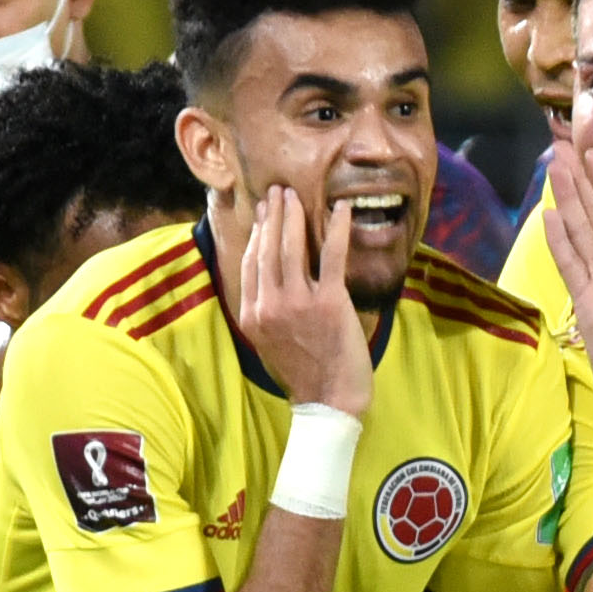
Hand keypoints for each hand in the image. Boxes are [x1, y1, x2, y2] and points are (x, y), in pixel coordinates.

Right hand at [239, 186, 372, 416]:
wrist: (329, 400)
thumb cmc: (304, 373)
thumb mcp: (269, 343)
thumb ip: (264, 311)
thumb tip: (268, 281)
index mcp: (252, 314)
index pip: (251, 262)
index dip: (258, 232)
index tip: (263, 213)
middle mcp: (269, 305)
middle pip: (267, 248)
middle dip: (272, 215)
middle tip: (278, 191)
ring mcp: (298, 302)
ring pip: (291, 247)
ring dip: (294, 215)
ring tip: (296, 195)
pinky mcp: (329, 303)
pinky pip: (330, 256)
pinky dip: (336, 228)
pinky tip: (341, 209)